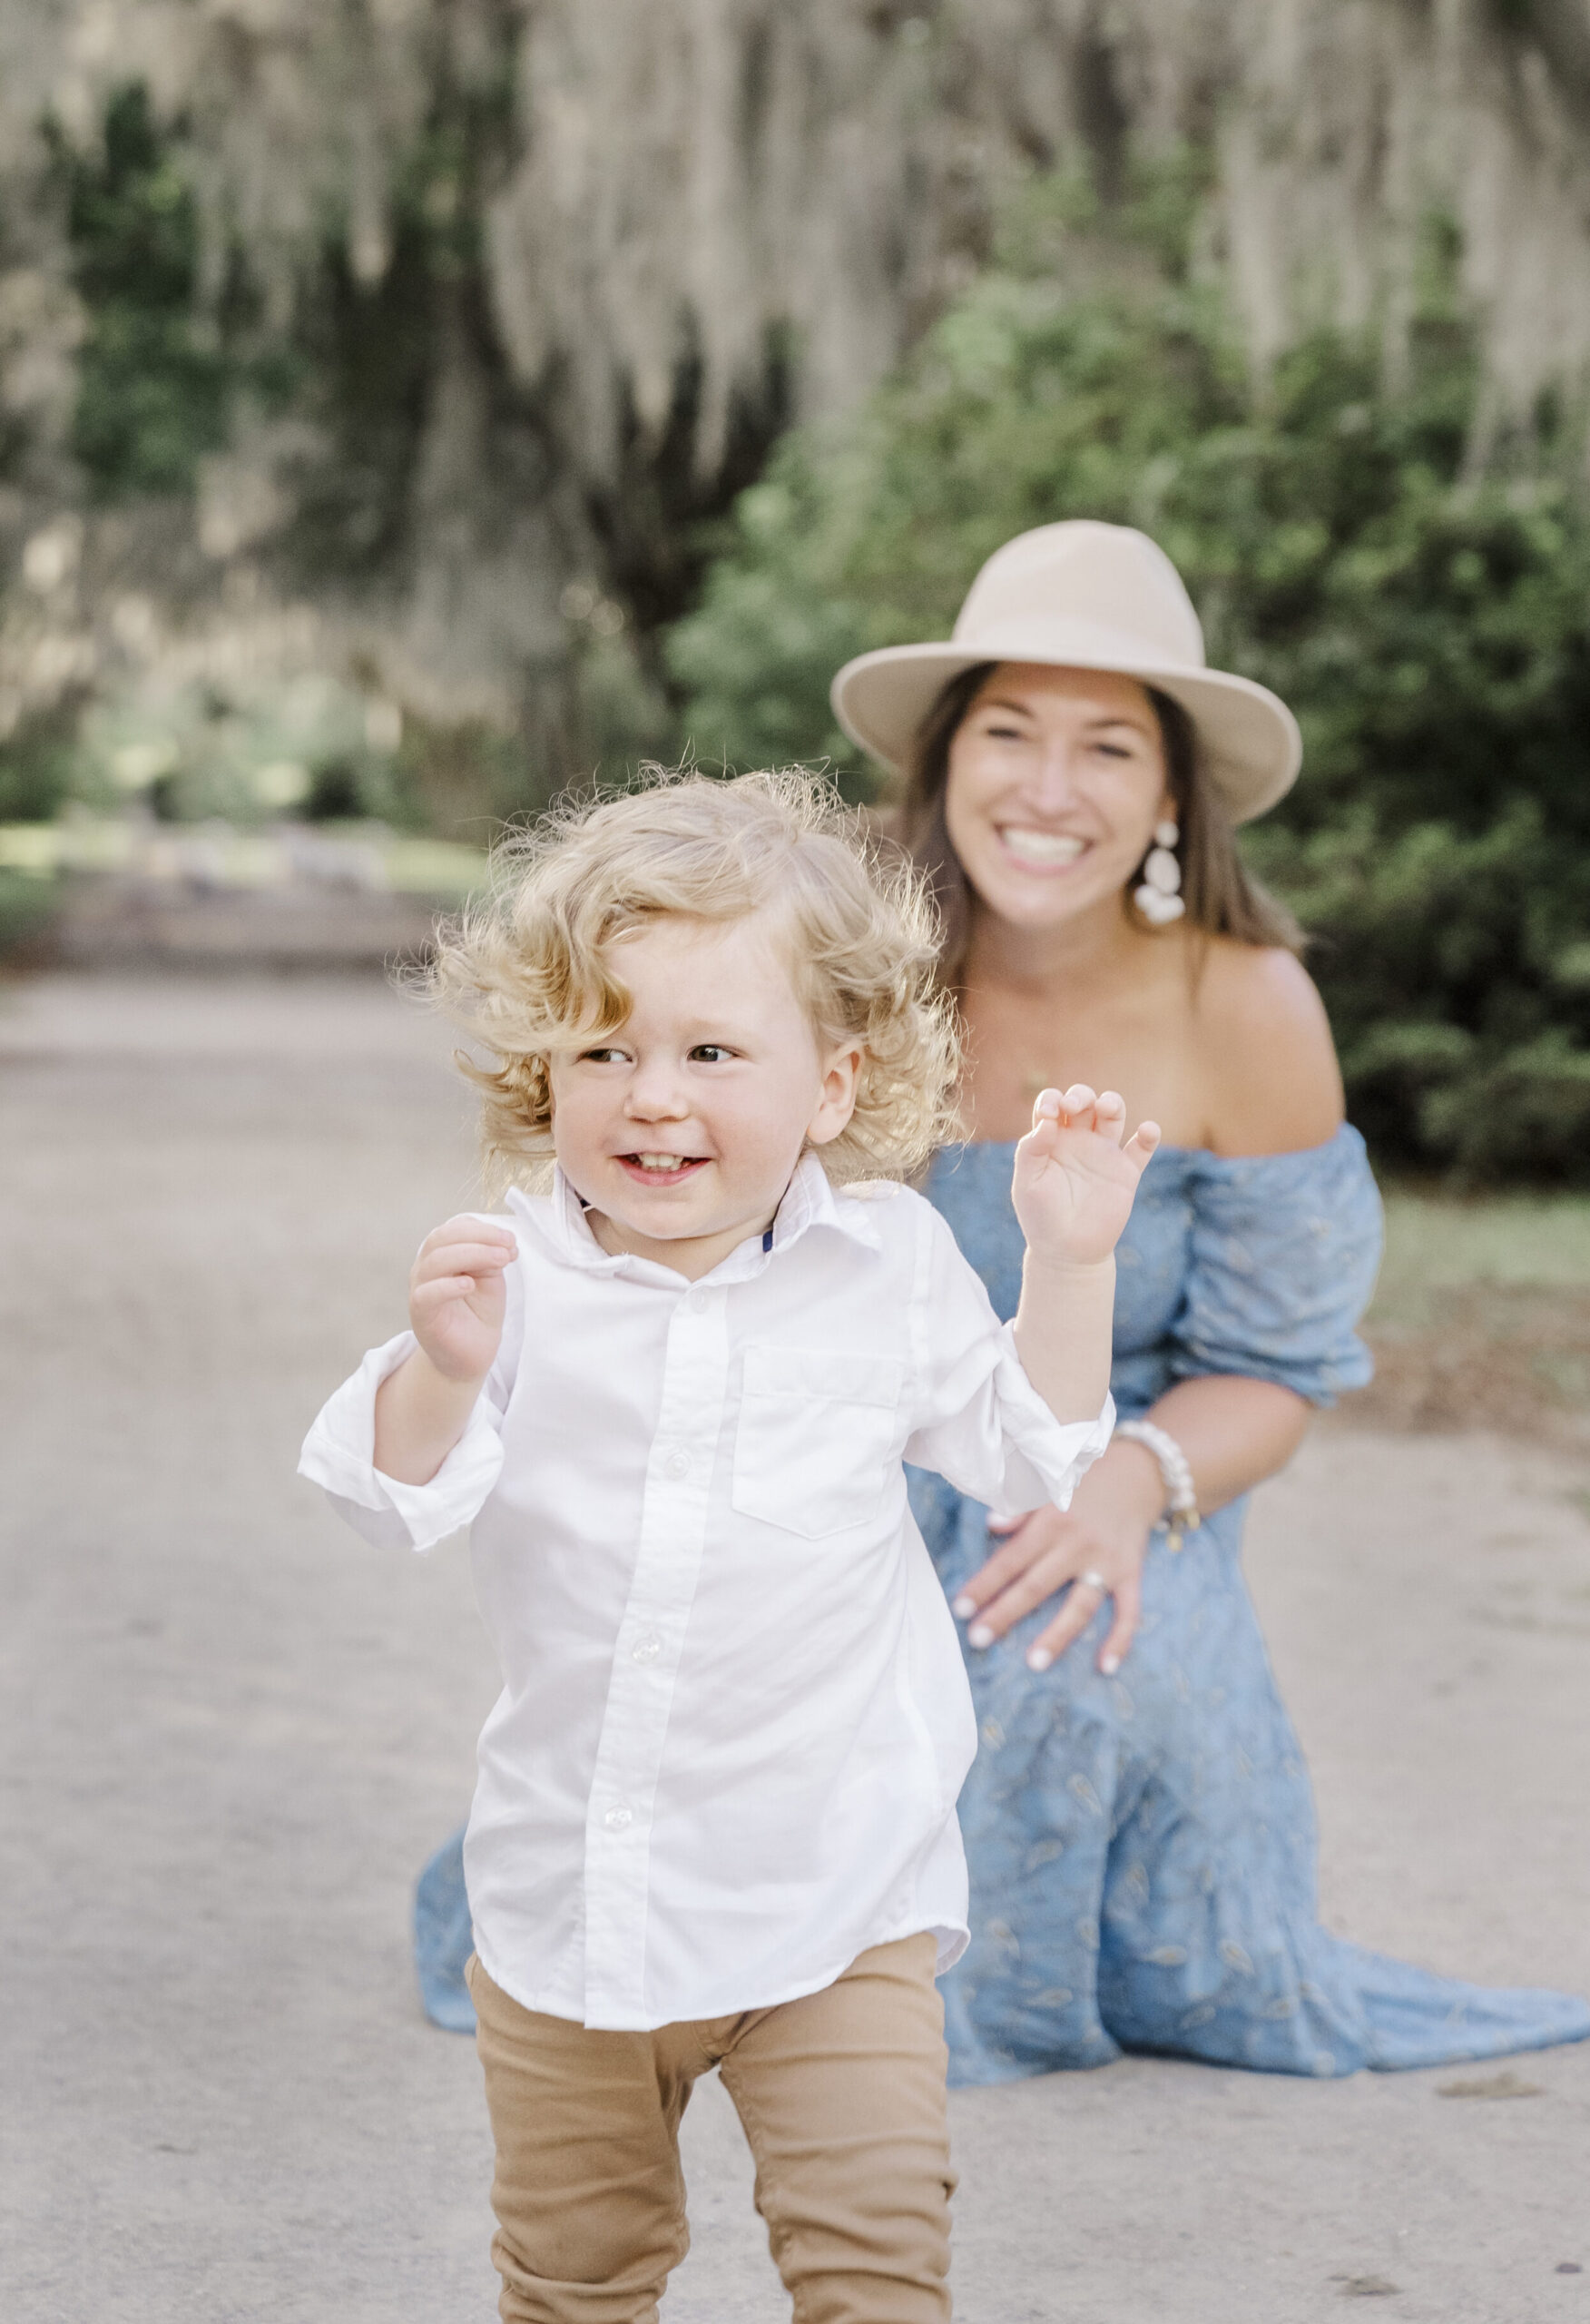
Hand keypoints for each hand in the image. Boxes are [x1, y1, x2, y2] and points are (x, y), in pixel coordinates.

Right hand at [409, 1215, 516, 1383]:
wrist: (471, 1354)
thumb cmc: (479, 1312)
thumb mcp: (490, 1278)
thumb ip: (491, 1258)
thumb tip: (503, 1243)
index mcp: (443, 1253)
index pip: (455, 1228)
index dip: (483, 1229)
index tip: (510, 1239)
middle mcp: (427, 1267)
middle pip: (442, 1238)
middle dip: (479, 1237)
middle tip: (508, 1246)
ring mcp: (420, 1289)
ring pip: (435, 1261)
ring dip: (471, 1255)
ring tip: (500, 1261)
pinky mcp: (421, 1313)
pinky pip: (427, 1294)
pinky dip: (448, 1286)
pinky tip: (469, 1284)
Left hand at [950, 1437, 1165, 1674]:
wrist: (1138, 1471)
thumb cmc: (1081, 1481)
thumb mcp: (1048, 1485)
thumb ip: (1019, 1507)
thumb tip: (991, 1524)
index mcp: (1051, 1521)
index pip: (1010, 1559)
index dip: (984, 1584)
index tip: (961, 1609)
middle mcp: (1078, 1544)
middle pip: (1037, 1586)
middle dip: (1005, 1614)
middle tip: (978, 1639)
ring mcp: (1107, 1562)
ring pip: (1080, 1606)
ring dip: (1057, 1636)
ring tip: (1034, 1663)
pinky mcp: (1131, 1573)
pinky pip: (1129, 1611)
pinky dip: (1120, 1639)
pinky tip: (1106, 1666)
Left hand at [1012, 1084, 1158, 1268]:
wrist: (1068, 1252)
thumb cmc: (1041, 1217)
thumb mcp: (1027, 1184)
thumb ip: (1031, 1150)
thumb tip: (1048, 1121)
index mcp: (1051, 1139)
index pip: (1052, 1104)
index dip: (1052, 1099)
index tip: (1051, 1114)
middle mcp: (1078, 1140)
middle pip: (1084, 1101)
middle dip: (1081, 1095)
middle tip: (1073, 1107)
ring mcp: (1104, 1154)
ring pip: (1113, 1114)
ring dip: (1112, 1103)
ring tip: (1106, 1108)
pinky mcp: (1126, 1172)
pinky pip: (1142, 1148)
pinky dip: (1149, 1135)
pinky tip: (1147, 1130)